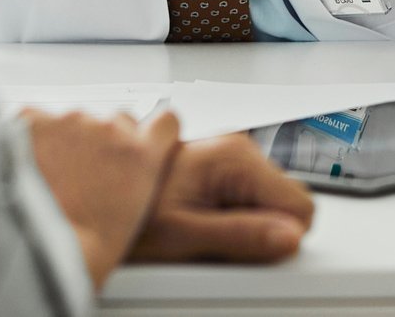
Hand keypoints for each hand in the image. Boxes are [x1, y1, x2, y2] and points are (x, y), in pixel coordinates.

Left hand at [23, 109, 179, 291]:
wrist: (41, 249)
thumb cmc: (85, 244)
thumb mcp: (134, 213)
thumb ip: (135, 177)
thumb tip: (124, 169)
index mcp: (141, 153)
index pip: (165, 121)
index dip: (152, 131)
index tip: (141, 139)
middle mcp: (110, 130)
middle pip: (114, 121)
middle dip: (103, 141)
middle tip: (85, 172)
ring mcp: (71, 123)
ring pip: (73, 121)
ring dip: (66, 141)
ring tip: (51, 177)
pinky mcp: (34, 121)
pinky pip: (34, 120)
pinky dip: (32, 138)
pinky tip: (29, 165)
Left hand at [129, 132, 313, 263]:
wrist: (93, 197)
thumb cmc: (133, 213)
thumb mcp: (185, 236)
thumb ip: (242, 235)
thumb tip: (291, 237)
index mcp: (235, 158)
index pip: (301, 205)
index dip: (279, 235)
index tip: (246, 246)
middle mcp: (237, 148)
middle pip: (286, 200)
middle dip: (262, 226)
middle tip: (215, 240)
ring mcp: (229, 154)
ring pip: (268, 199)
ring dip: (244, 220)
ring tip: (200, 227)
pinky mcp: (219, 164)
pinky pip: (247, 195)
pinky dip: (230, 212)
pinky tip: (198, 217)